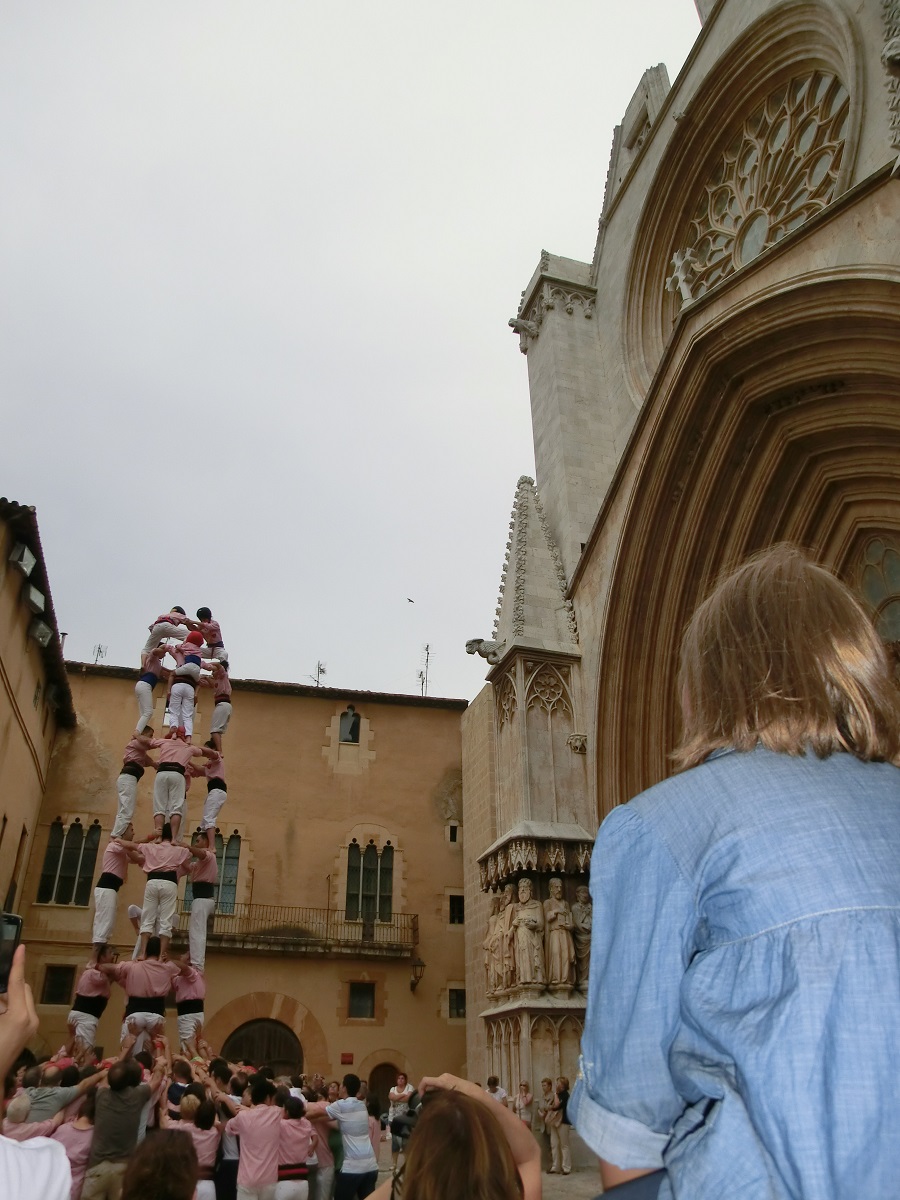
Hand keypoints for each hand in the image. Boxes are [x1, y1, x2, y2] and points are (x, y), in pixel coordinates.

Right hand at [0, 946, 37, 1078]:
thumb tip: (3, 993)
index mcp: (20, 1016)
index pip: (18, 983)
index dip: (18, 964)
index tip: (21, 947)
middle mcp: (30, 1019)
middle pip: (22, 989)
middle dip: (9, 984)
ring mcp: (31, 1027)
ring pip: (21, 1000)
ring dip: (8, 996)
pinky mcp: (27, 1033)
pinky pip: (20, 1011)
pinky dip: (9, 1007)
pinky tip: (0, 1012)